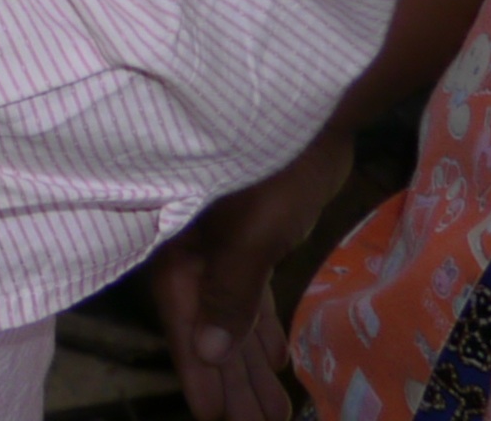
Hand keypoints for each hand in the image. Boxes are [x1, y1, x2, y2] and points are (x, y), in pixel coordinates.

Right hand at [144, 131, 350, 420]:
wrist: (311, 100)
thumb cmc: (275, 162)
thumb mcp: (252, 231)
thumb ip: (229, 290)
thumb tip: (210, 352)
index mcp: (179, 247)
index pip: (186, 324)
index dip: (198, 374)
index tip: (214, 419)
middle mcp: (192, 251)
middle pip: (211, 331)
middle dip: (233, 385)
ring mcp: (222, 244)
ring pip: (233, 316)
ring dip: (252, 365)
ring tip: (274, 413)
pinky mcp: (252, 237)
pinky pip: (251, 295)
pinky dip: (263, 327)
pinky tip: (280, 358)